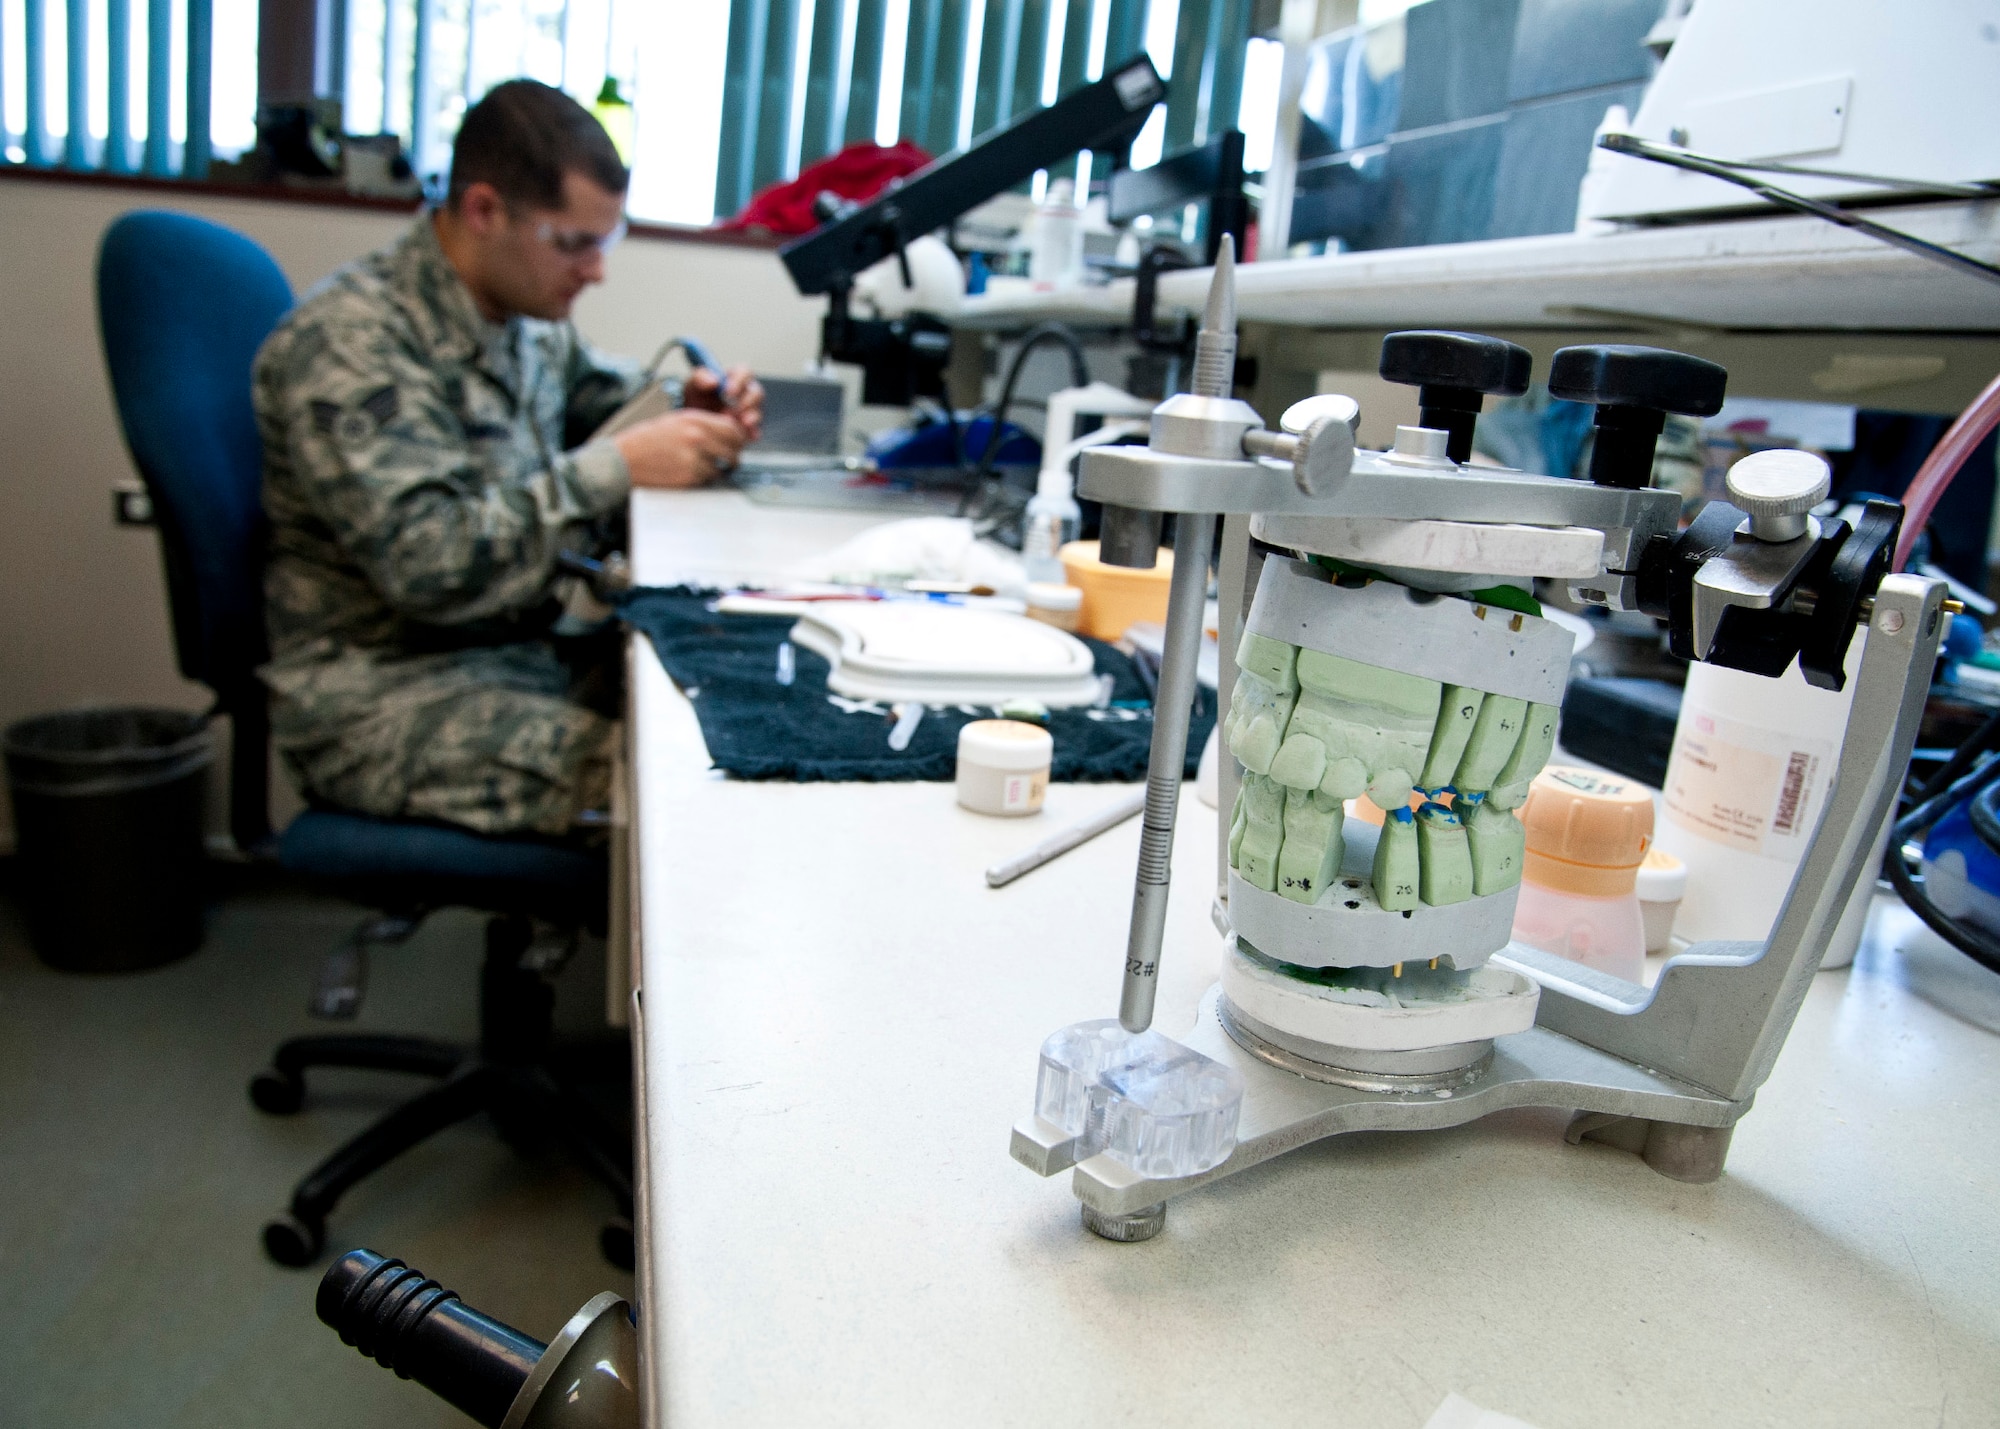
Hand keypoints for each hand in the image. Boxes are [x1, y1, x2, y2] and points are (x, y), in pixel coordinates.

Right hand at [613, 409, 746, 489]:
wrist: (625, 459)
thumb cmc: (646, 440)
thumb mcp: (675, 421)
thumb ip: (702, 425)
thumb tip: (726, 431)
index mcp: (694, 419)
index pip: (732, 428)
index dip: (738, 437)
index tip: (737, 442)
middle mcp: (697, 436)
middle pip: (733, 449)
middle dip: (733, 455)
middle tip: (728, 459)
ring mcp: (694, 457)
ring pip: (723, 466)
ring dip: (718, 469)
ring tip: (704, 466)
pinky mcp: (690, 476)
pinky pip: (708, 479)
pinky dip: (704, 478)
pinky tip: (691, 473)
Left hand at [683, 365, 764, 443]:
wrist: (694, 422)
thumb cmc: (696, 398)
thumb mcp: (692, 385)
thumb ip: (700, 377)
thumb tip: (715, 381)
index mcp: (735, 377)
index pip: (745, 372)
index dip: (739, 381)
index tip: (727, 393)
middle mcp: (747, 393)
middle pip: (757, 393)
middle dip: (746, 402)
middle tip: (730, 411)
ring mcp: (750, 411)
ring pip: (758, 412)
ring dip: (749, 418)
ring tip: (733, 424)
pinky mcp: (750, 427)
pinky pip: (755, 430)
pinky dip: (752, 432)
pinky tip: (746, 436)